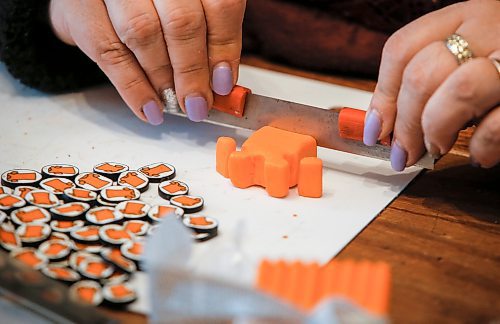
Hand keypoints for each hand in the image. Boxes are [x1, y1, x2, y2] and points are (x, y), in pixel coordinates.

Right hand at [49, 0, 245, 124]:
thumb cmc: (147, 3)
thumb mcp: (183, 7)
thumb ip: (205, 33)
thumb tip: (221, 79)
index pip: (219, 5)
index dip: (223, 48)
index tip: (223, 82)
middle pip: (182, 21)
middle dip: (192, 71)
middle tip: (198, 104)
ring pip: (145, 34)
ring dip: (163, 79)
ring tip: (174, 105)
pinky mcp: (80, 6)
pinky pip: (110, 52)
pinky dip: (133, 88)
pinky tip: (149, 109)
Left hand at [363, 0, 499, 169]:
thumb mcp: (468, 57)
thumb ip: (431, 81)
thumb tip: (383, 124)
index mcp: (466, 17)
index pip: (402, 48)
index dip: (381, 95)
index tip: (374, 129)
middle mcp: (493, 29)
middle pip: (423, 74)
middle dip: (403, 124)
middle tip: (402, 152)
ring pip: (460, 91)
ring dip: (436, 131)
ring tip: (437, 148)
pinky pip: (498, 124)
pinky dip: (480, 148)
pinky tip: (480, 154)